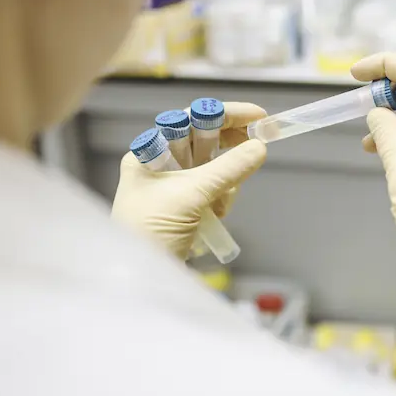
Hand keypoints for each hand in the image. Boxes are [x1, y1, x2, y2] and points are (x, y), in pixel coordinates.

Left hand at [112, 102, 266, 259]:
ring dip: (226, 181)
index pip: (191, 119)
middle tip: (258, 148)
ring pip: (214, 169)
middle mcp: (159, 166)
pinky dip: (221, 199)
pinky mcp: (185, 210)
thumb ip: (228, 169)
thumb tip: (259, 147)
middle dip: (230, 148)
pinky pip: (213, 192)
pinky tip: (217, 216)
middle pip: (204, 142)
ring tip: (221, 204)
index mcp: (149, 153)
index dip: (226, 114)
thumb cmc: (150, 232)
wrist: (137, 281)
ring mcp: (173, 189)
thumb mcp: (191, 195)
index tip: (259, 116)